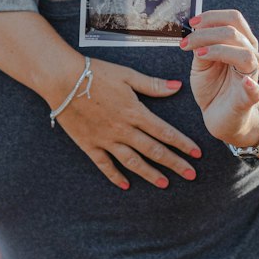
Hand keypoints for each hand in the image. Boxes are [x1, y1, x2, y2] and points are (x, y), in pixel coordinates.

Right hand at [54, 57, 202, 190]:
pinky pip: (105, 165)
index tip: (197, 154)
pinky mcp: (89, 145)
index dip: (183, 144)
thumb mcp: (127, 76)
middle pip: (154, 151)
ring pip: (133, 162)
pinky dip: (115, 176)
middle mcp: (123, 130)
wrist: (62, 80)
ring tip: (165, 184)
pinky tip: (126, 185)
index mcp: (135, 112)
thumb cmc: (95, 73)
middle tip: (191, 175)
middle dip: (174, 164)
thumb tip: (177, 87)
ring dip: (150, 174)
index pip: (165, 132)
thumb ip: (153, 85)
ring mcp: (106, 140)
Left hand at [180, 9, 258, 147]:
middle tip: (186, 43)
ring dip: (219, 50)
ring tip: (199, 55)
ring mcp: (252, 76)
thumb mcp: (201, 63)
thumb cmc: (213, 86)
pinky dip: (252, 86)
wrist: (220, 117)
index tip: (192, 23)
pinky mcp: (250, 98)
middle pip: (235, 32)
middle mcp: (250, 55)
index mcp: (240, 43)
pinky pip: (256, 90)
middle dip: (207, 33)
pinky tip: (246, 82)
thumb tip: (196, 30)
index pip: (233, 19)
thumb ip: (201, 47)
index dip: (212, 16)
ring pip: (245, 54)